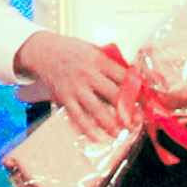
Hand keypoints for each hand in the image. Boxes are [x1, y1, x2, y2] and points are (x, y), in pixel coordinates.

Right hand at [16, 33, 138, 136]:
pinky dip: (87, 128)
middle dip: (128, 109)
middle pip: (113, 93)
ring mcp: (76, 87)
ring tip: (120, 132)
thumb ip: (108, 62)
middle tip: (136, 120)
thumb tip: (129, 76)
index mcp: (99, 59)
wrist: (41, 51)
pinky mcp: (64, 96)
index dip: (136, 88)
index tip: (145, 98)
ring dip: (110, 122)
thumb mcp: (91, 49)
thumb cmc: (69, 49)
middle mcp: (89, 74)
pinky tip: (96, 137)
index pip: (123, 75)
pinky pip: (77, 115)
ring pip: (96, 108)